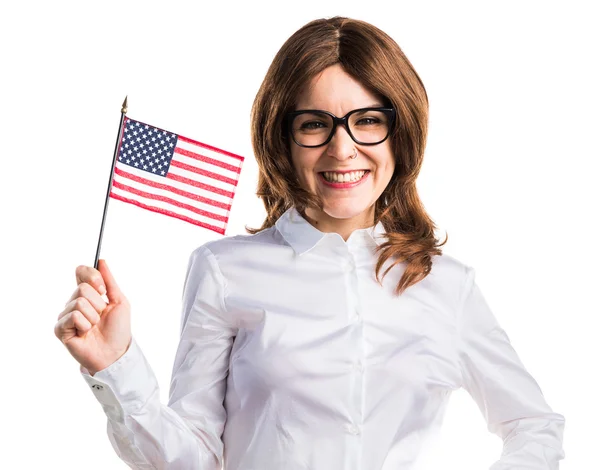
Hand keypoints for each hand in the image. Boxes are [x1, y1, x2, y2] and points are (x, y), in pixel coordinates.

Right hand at [54, 259, 131, 374]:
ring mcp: (66, 315)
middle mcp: (74, 302)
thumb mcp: (119, 301)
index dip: (92, 276)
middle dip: (98, 303)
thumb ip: (110, 280)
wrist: (115, 352)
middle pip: (82, 288)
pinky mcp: (60, 329)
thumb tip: (101, 261)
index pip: (81, 271)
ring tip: (94, 326)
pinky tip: (85, 333)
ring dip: (93, 316)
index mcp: (88, 294)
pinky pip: (73, 316)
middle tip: (101, 316)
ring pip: (79, 302)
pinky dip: (85, 325)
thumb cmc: (118, 329)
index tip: (103, 288)